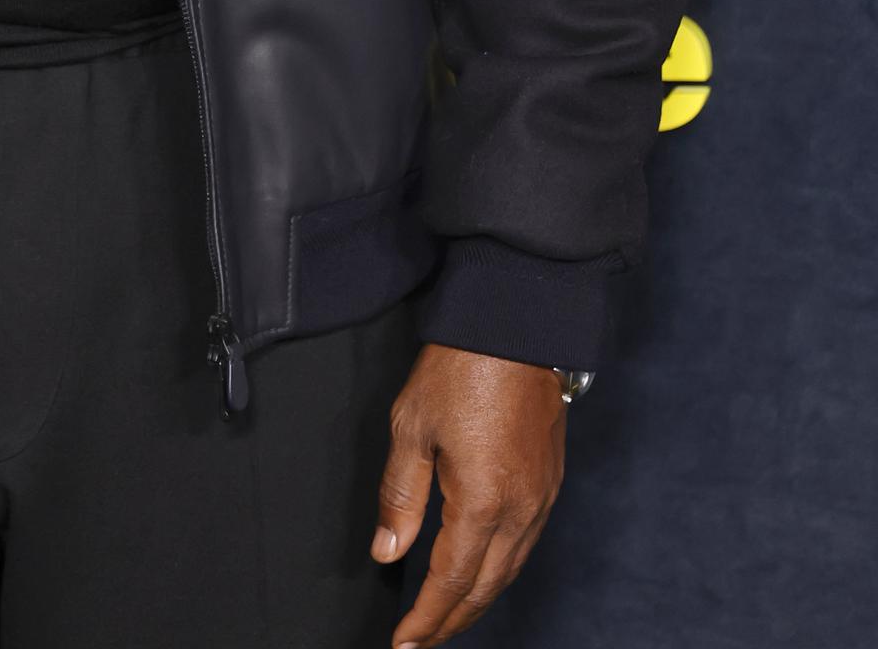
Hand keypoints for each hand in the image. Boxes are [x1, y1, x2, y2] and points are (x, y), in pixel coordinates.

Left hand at [370, 343, 564, 645]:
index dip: (426, 618)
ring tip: (448, 615)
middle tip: (422, 639)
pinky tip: (483, 570)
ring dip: (478, 599)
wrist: (516, 324)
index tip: (404, 642)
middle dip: (453, 620)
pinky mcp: (551, 481)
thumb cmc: (462, 367)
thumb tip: (388, 552)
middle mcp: (521, 510)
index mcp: (483, 502)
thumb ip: (400, 496)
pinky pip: (526, 544)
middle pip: (486, 587)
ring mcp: (542, 497)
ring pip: (510, 570)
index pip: (452, 582)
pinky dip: (501, 570)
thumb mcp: (412, 426)